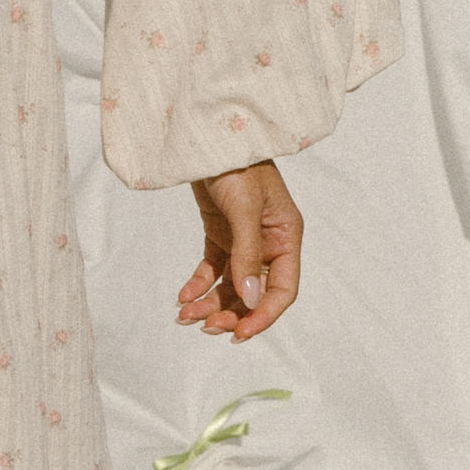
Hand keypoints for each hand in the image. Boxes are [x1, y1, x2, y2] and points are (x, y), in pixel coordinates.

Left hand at [177, 159, 300, 341]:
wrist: (207, 135)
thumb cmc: (236, 163)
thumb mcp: (244, 208)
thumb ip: (247, 253)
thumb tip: (248, 299)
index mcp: (286, 237)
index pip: (282, 289)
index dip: (262, 315)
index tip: (238, 334)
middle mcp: (268, 243)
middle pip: (254, 292)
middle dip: (231, 312)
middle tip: (205, 326)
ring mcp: (243, 239)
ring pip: (231, 284)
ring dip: (210, 303)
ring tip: (185, 316)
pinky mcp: (220, 233)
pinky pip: (212, 269)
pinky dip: (199, 285)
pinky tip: (183, 297)